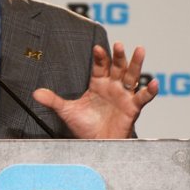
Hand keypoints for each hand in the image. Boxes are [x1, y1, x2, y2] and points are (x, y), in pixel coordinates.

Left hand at [32, 42, 158, 138]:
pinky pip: (143, 98)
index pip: (100, 66)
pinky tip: (154, 84)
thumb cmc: (84, 126)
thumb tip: (35, 93)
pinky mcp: (133, 108)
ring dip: (136, 64)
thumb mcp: (67, 111)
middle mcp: (112, 86)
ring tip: (140, 50)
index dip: (100, 57)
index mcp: (98, 84)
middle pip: (117, 67)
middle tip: (119, 44)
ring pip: (131, 76)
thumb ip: (53, 100)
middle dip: (118, 56)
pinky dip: (149, 91)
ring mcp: (124, 96)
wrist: (96, 144)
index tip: (97, 48)